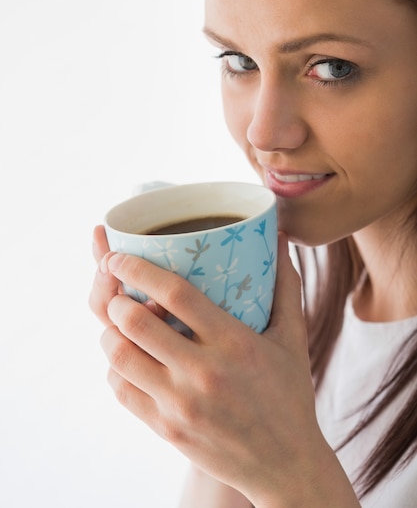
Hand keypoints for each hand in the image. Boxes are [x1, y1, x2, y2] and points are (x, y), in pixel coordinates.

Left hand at [90, 228, 357, 506]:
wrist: (286, 465)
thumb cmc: (289, 394)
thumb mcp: (293, 338)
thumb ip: (286, 285)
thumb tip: (283, 235)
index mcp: (234, 342)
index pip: (174, 293)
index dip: (138, 268)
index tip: (117, 255)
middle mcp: (204, 372)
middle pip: (135, 322)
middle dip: (116, 299)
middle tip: (119, 292)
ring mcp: (182, 405)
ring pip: (120, 357)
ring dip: (111, 334)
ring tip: (121, 325)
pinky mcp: (167, 430)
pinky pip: (122, 391)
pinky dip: (116, 369)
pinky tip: (129, 360)